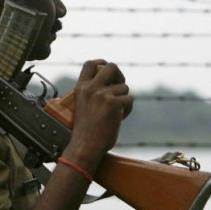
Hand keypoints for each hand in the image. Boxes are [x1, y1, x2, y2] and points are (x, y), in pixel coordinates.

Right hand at [63, 59, 133, 174]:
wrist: (85, 146)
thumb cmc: (85, 131)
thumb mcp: (82, 106)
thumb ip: (92, 93)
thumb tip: (112, 84)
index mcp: (81, 88)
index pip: (90, 64)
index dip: (101, 62)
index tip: (106, 67)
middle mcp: (91, 88)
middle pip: (111, 67)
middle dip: (120, 75)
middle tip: (120, 87)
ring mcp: (102, 94)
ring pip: (124, 87)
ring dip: (124, 99)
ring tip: (116, 113)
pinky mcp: (113, 103)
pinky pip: (129, 99)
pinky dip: (128, 110)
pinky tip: (120, 118)